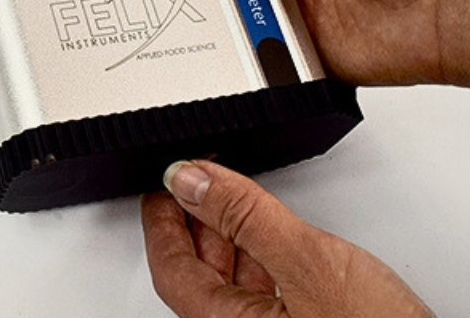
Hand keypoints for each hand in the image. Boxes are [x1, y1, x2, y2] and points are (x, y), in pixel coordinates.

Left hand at [143, 160, 433, 317]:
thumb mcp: (308, 262)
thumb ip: (244, 216)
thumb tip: (190, 179)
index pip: (172, 271)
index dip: (162, 222)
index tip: (160, 183)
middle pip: (200, 276)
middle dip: (196, 222)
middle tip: (195, 177)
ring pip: (235, 284)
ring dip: (231, 238)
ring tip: (233, 196)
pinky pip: (267, 293)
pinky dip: (263, 258)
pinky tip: (273, 234)